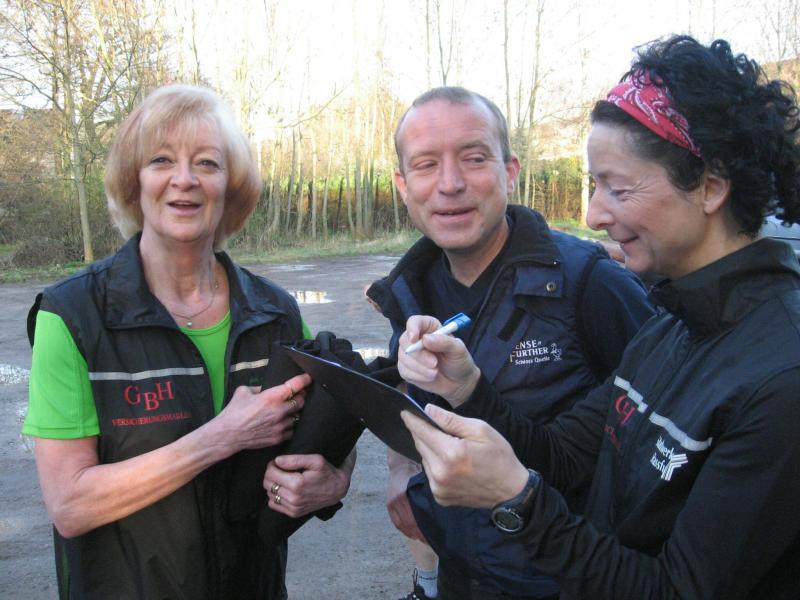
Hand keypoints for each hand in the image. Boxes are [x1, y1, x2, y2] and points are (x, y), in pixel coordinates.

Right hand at [211, 373, 309, 453]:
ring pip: (297, 416)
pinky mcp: (279, 438)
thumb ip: (259, 388)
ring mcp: (280, 426)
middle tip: (295, 395)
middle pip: (301, 401)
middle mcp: (279, 411)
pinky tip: (282, 423)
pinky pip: (292, 430)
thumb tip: (265, 389)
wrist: (228, 434)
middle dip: (300, 397)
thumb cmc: (234, 412)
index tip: (308, 378)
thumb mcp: (243, 391)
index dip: (304, 380)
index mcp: (272, 397)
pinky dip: (289, 425)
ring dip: (294, 412)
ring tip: (286, 411)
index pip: (295, 385)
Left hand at [263, 451, 353, 517]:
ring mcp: (293, 508)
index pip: (270, 473)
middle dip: (271, 474)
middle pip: (267, 484)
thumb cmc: (327, 472)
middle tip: (280, 469)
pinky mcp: (294, 513)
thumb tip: (277, 461)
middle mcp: (293, 498)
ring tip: (284, 479)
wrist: (337, 490)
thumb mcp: (316, 460)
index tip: (278, 462)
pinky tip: (285, 489)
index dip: (272, 465)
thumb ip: (294, 459)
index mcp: (297, 484)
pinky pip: (273, 504)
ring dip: (273, 485)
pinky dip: (275, 496)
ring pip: (269, 494)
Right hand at [386, 448, 425, 540]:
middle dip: (420, 534)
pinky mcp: (389, 505)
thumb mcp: (423, 483)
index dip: (423, 530)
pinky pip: (396, 522)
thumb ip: (427, 497)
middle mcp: (396, 500)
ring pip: (402, 525)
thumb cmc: (415, 473)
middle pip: (409, 523)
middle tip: (430, 541)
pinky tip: (411, 534)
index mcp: (405, 495)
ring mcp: (391, 503)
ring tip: (422, 539)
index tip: (432, 536)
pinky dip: (404, 529)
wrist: (400, 465)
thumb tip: (438, 514)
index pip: (414, 518)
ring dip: (412, 533)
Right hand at [398, 315, 480, 406]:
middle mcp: (416, 338)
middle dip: (419, 355)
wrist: (458, 382)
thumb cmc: (459, 361)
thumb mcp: (458, 350)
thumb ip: (445, 342)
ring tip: (436, 372)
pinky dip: (418, 376)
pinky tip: (429, 377)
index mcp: (429, 328)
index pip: (414, 322)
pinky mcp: (406, 368)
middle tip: (434, 364)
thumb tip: (426, 339)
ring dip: (421, 368)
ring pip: (403, 357)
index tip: (415, 339)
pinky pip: (404, 371)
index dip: (412, 328)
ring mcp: (409, 354)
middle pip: (405, 340)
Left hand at [401, 405, 528, 508]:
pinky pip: (429, 474)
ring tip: (449, 447)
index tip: (404, 411)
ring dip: (431, 450)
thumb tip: (428, 410)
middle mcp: (440, 472)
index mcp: (450, 453)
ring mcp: (438, 488)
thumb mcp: (480, 430)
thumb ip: (451, 420)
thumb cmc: (499, 456)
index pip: (421, 431)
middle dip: (424, 433)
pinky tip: (451, 464)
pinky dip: (435, 465)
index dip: (412, 420)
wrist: (510, 491)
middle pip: (420, 444)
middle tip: (436, 427)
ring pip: (423, 459)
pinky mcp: (440, 497)